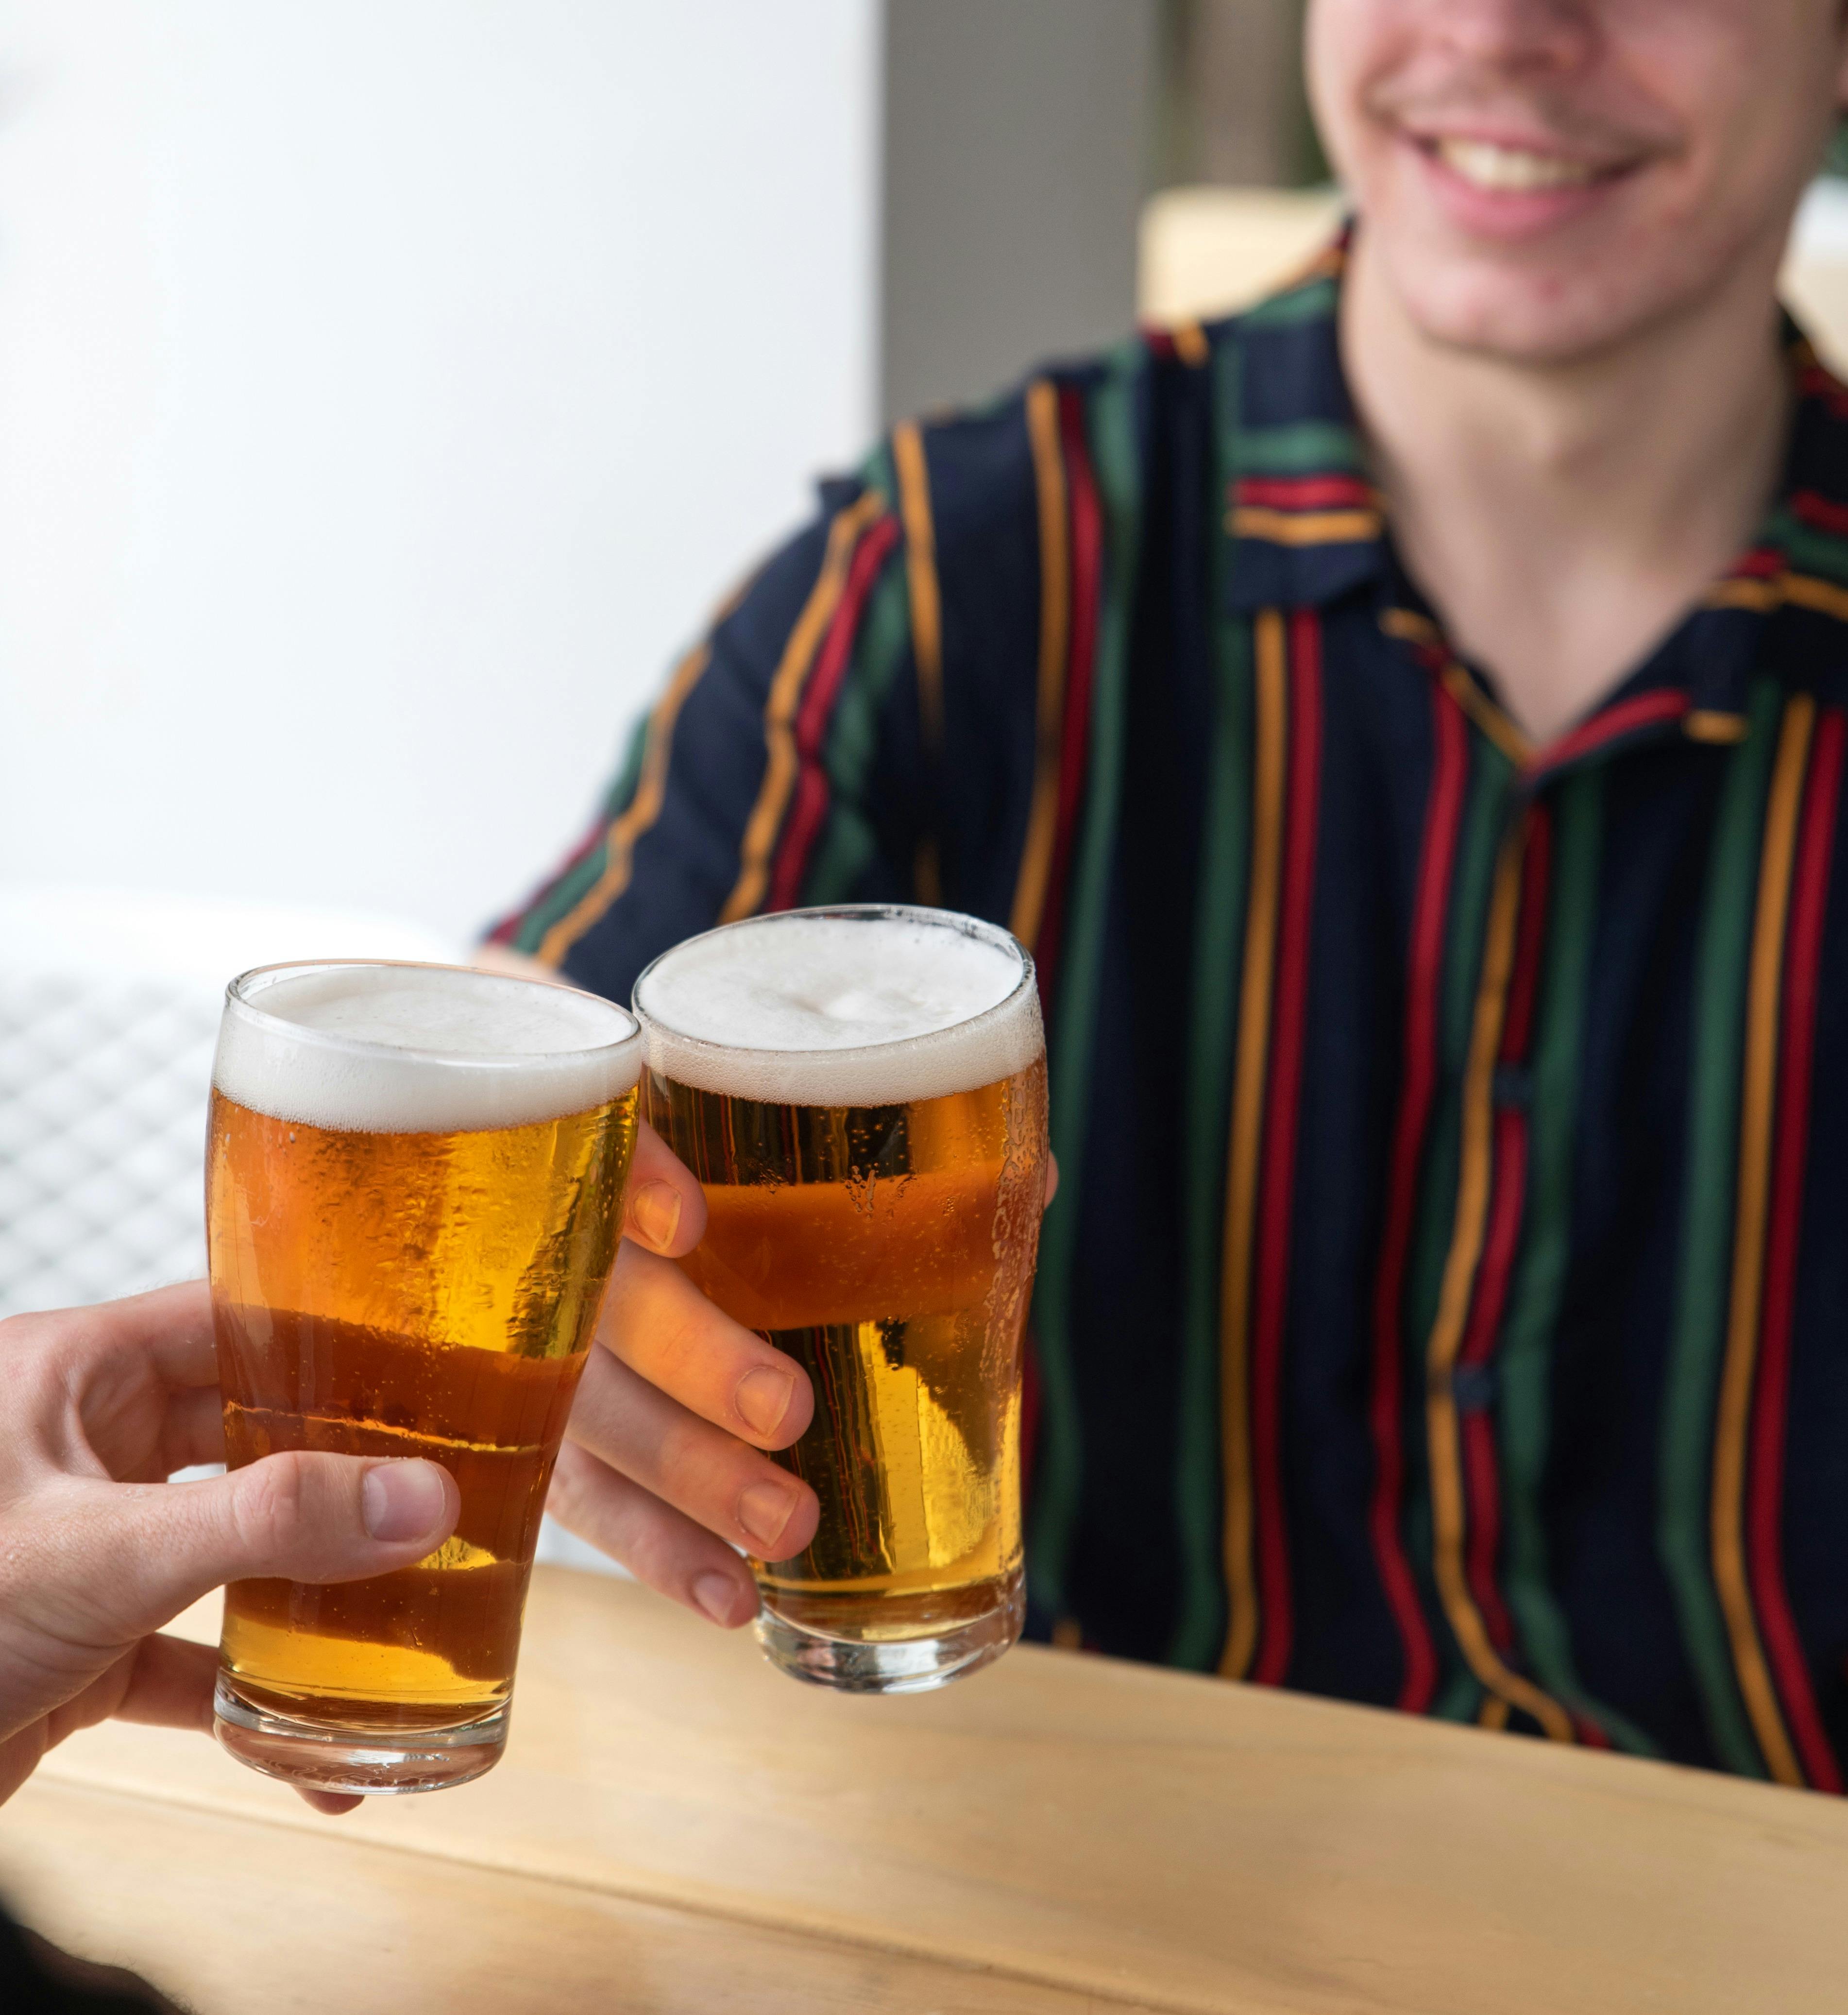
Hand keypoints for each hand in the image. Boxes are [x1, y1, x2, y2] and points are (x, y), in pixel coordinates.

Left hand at [0, 1282, 459, 1815]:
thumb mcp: (102, 1553)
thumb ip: (266, 1523)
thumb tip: (417, 1499)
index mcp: (74, 1376)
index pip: (234, 1319)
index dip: (336, 1332)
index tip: (437, 1359)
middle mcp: (82, 1450)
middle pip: (250, 1436)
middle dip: (345, 1473)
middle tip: (446, 1490)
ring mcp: (82, 1549)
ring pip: (229, 1548)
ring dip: (311, 1590)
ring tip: (410, 1612)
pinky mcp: (77, 1647)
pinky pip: (189, 1657)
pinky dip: (253, 1695)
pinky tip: (320, 1743)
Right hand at [549, 1126, 1058, 1628]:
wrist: (622, 1247)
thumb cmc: (732, 1188)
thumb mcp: (794, 1161)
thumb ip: (902, 1170)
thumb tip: (1031, 1178)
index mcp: (620, 1156)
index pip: (602, 1147)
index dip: (632, 1178)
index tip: (687, 1223)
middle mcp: (565, 1251)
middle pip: (607, 1305)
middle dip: (694, 1358)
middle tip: (787, 1410)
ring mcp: (543, 1355)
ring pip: (595, 1419)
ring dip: (690, 1478)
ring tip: (789, 1528)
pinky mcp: (547, 1443)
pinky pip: (591, 1503)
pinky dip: (661, 1553)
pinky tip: (734, 1599)